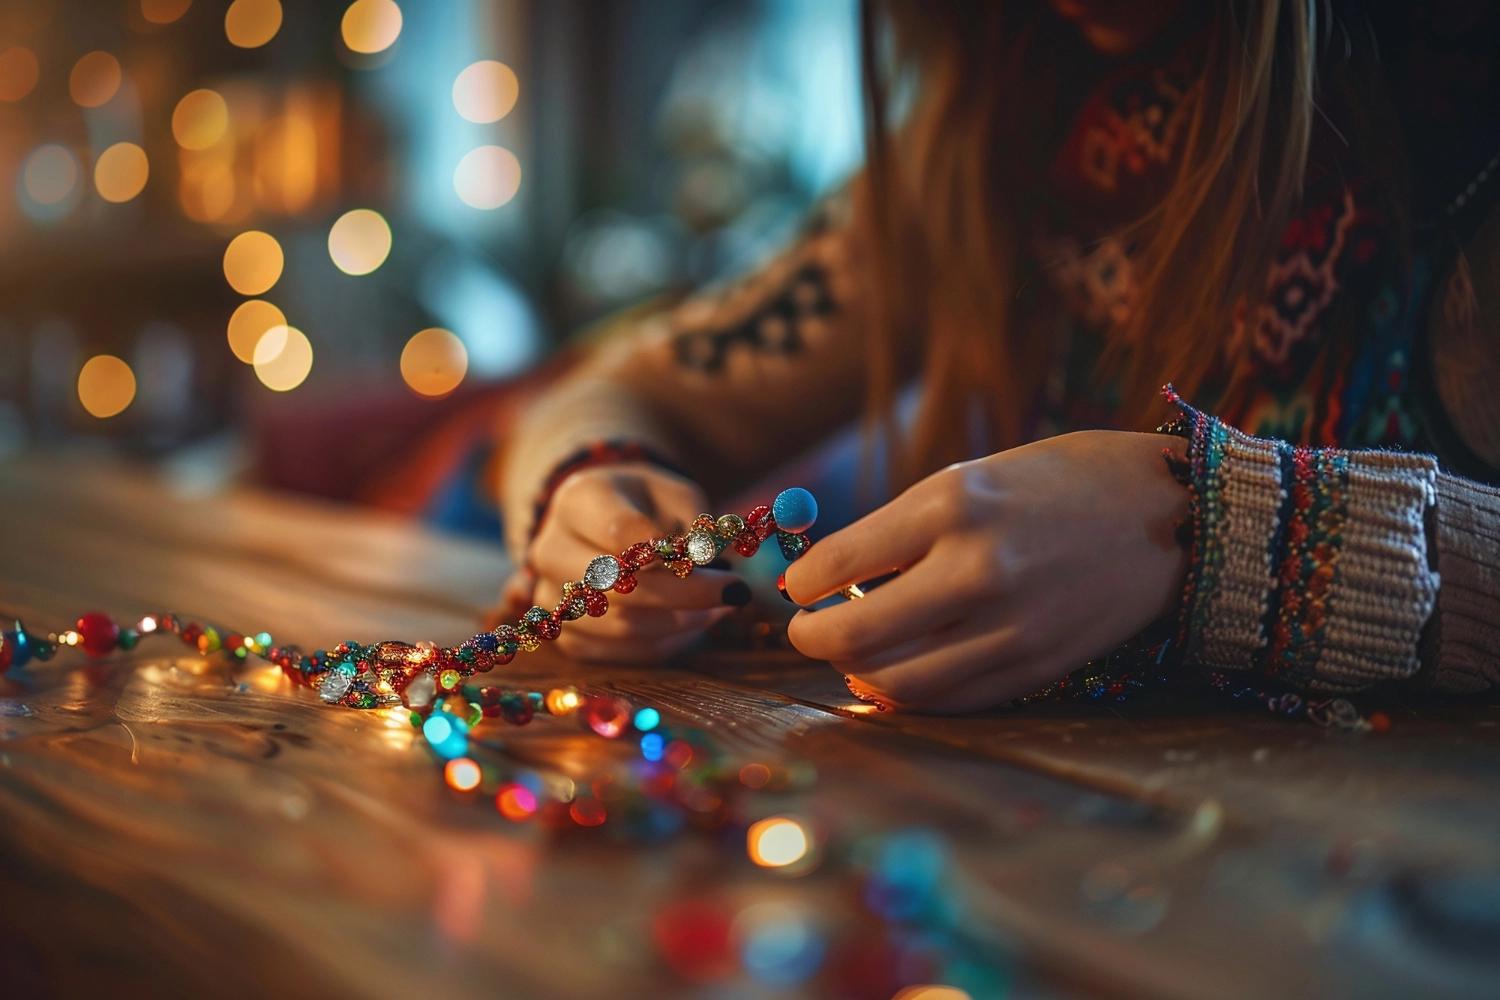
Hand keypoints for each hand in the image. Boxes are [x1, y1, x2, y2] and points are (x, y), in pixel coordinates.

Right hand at [521, 463, 747, 661]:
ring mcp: (552, 597)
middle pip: (617, 585)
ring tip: (720, 606)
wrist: (608, 524)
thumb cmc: (651, 506)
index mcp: (577, 500)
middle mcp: (550, 548)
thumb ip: (694, 525)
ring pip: (621, 624)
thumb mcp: (678, 496)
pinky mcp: (568, 635)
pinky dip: (666, 642)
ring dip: (681, 621)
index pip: (619, 531)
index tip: (712, 558)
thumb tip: (706, 561)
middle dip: (684, 593)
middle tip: (735, 591)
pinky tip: (695, 622)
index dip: (666, 550)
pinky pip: (621, 652)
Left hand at [782, 431, 1188, 710]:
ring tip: (851, 653)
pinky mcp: (1035, 669)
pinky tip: (896, 674)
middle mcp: (978, 570)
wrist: (1173, 514)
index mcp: (955, 505)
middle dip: (811, 638)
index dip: (801, 585)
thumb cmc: (1062, 481)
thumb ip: (902, 532)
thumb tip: (828, 584)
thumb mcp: (973, 478)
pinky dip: (906, 694)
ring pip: (896, 682)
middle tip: (805, 629)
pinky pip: (947, 701)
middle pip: (854, 638)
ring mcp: (1010, 628)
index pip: (837, 566)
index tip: (798, 586)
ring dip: (856, 672)